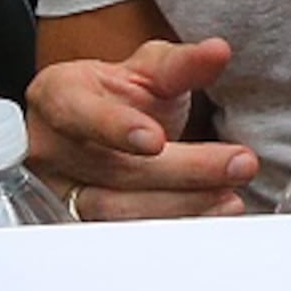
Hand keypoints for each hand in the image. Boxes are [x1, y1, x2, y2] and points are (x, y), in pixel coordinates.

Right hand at [25, 36, 258, 219]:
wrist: (96, 128)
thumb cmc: (116, 96)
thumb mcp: (147, 71)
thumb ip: (182, 64)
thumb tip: (217, 52)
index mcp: (58, 97)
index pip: (78, 114)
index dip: (115, 127)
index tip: (155, 139)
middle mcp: (52, 149)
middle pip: (115, 170)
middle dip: (184, 170)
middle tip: (238, 164)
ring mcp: (62, 193)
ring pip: (119, 212)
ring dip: (182, 207)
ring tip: (229, 197)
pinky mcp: (81, 225)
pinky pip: (126, 237)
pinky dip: (173, 228)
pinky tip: (208, 218)